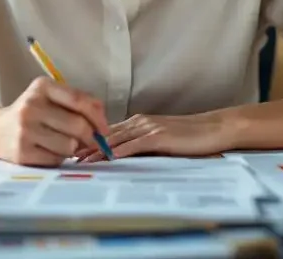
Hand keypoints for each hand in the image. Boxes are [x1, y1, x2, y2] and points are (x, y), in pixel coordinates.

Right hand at [0, 77, 109, 165]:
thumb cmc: (32, 113)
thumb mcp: (51, 98)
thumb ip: (78, 104)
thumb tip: (103, 125)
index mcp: (42, 87)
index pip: (79, 100)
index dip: (98, 117)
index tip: (105, 130)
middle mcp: (32, 106)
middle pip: (78, 125)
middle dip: (91, 137)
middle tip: (93, 142)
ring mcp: (25, 130)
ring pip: (70, 146)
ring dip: (74, 149)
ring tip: (64, 144)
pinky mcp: (22, 152)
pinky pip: (56, 159)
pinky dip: (60, 158)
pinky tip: (50, 151)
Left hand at [75, 112, 231, 161]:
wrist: (214, 128)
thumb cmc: (190, 137)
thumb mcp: (162, 141)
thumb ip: (143, 146)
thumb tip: (124, 158)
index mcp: (139, 122)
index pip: (108, 131)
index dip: (90, 140)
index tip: (74, 150)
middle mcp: (140, 122)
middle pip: (107, 134)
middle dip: (87, 145)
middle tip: (68, 156)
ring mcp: (149, 127)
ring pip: (116, 138)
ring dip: (97, 150)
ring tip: (81, 160)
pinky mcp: (159, 136)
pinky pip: (134, 144)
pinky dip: (119, 151)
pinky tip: (108, 158)